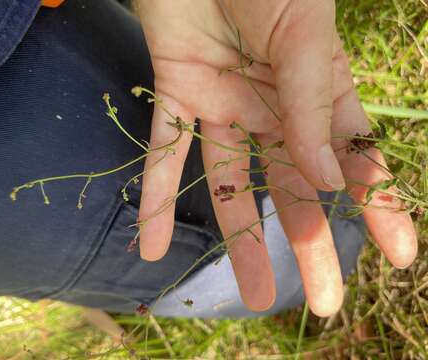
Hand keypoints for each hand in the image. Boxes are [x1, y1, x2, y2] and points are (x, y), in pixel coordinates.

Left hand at [135, 0, 416, 315]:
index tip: (397, 255)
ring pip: (231, 184)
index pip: (353, 158)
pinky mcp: (175, 94)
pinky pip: (164, 153)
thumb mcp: (302, 34)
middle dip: (310, 242)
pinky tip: (151, 246)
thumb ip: (310, 104)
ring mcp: (223, 105)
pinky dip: (155, 198)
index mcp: (316, 89)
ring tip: (253, 294)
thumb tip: (327, 178)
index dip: (376, 205)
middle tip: (323, 300)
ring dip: (239, 240)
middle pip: (294, 187)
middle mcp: (272, 107)